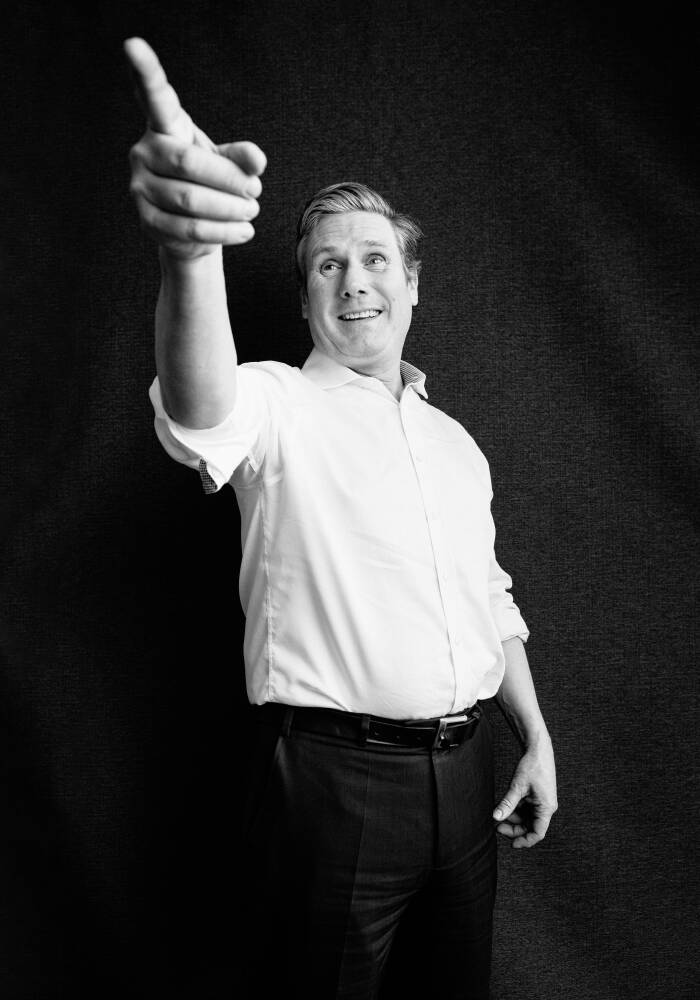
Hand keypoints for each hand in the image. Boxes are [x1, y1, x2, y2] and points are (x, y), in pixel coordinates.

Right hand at [124, 37, 265, 259]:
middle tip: (256, 192)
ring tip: (252, 211)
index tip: (132, 44)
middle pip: (188, 164)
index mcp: (164, 127)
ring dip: (230, 209)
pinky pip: (190, 229)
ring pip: (190, 201)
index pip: (154, 97)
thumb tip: (257, 161)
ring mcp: (140, 189)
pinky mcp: (148, 222)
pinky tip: (244, 231)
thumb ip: (242, 157)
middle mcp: (143, 153)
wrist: (190, 229)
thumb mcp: (227, 162)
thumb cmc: (208, 183)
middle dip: (229, 181)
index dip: (145, 71)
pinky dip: (223, 232)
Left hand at [493, 732, 556, 847]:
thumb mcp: (517, 786)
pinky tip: (504, 806)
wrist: (538, 749)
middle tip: (497, 826)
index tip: (511, 845)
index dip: (525, 841)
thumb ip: (507, 804)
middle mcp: (546, 808)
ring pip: (526, 818)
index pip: (538, 833)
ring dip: (513, 818)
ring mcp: (541, 802)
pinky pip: (525, 809)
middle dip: (514, 828)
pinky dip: (515, 810)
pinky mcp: (536, 797)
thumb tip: (495, 818)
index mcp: (546, 808)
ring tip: (498, 814)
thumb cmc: (532, 766)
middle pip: (530, 827)